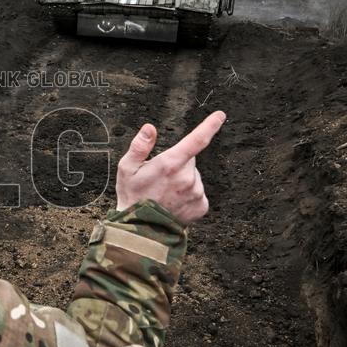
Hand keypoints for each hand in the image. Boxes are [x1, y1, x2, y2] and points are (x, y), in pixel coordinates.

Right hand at [115, 111, 225, 225]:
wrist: (140, 231)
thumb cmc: (132, 197)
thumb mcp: (126, 168)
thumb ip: (139, 146)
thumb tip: (150, 128)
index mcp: (170, 164)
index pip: (196, 140)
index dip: (209, 126)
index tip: (220, 116)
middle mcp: (187, 178)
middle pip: (189, 160)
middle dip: (177, 164)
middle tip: (159, 178)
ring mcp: (196, 193)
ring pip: (193, 177)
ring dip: (182, 181)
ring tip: (164, 193)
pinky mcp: (201, 206)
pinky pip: (197, 193)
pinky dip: (188, 195)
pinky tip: (173, 202)